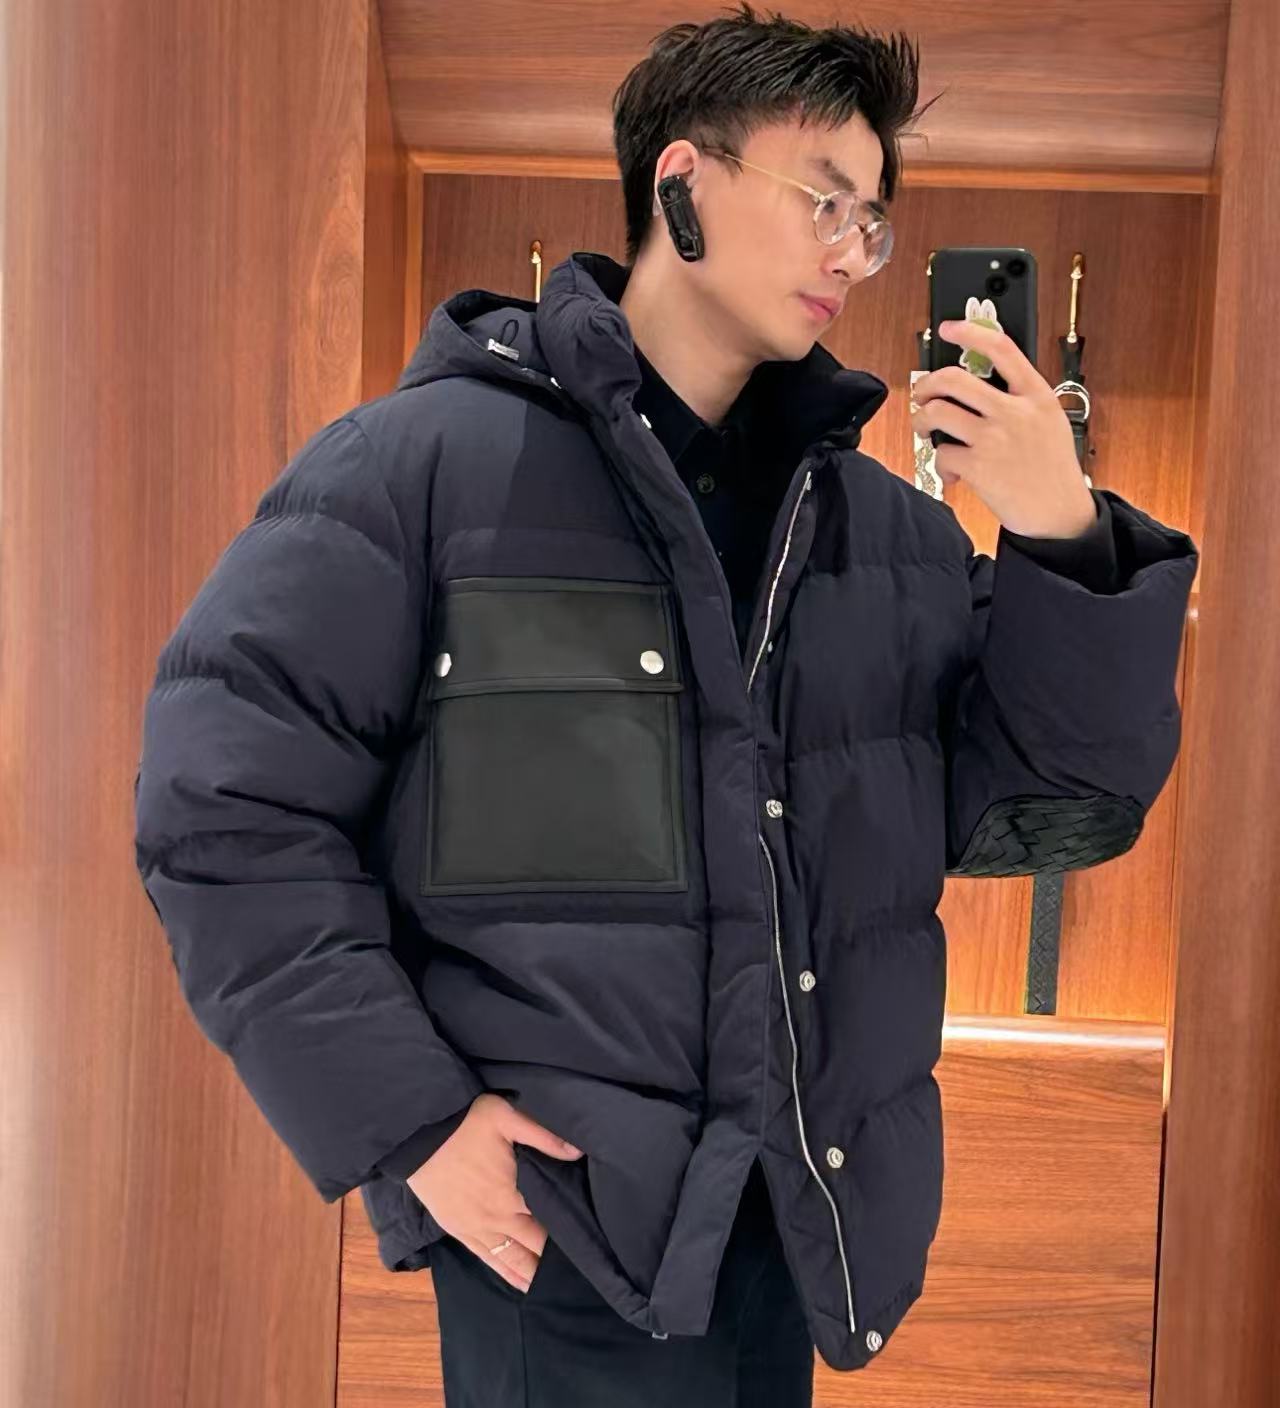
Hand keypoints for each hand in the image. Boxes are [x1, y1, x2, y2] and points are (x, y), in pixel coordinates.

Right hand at [406, 1092, 583, 1292]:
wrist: (416, 1135)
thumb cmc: (464, 1123)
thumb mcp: (506, 1117)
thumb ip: (544, 1136)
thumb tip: (577, 1152)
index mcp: (512, 1195)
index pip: (548, 1223)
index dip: (569, 1235)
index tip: (586, 1244)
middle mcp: (496, 1219)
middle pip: (532, 1248)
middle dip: (553, 1260)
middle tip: (577, 1272)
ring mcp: (474, 1228)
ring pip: (510, 1260)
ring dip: (530, 1273)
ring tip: (551, 1287)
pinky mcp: (456, 1229)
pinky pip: (486, 1258)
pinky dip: (504, 1272)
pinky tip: (518, 1282)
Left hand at [910, 319, 1095, 538]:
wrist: (1059, 514)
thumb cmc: (1052, 469)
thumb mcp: (1049, 421)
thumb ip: (1020, 400)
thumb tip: (977, 386)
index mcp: (1035, 395)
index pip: (1001, 349)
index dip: (970, 332)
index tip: (949, 328)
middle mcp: (1014, 412)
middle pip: (954, 379)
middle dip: (926, 384)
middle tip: (921, 394)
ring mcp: (995, 438)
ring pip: (938, 412)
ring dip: (921, 420)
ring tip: (926, 430)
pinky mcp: (979, 466)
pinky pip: (941, 453)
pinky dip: (940, 463)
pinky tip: (952, 472)